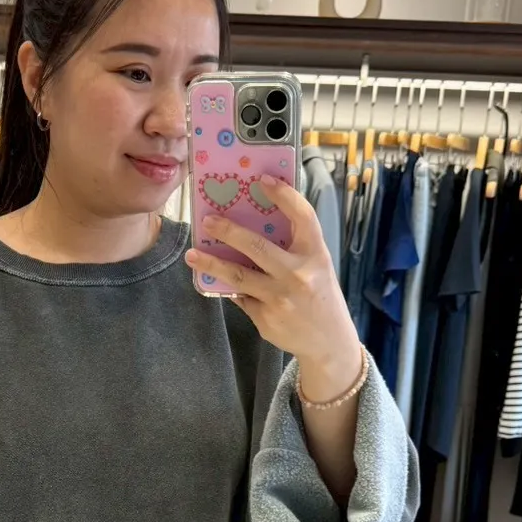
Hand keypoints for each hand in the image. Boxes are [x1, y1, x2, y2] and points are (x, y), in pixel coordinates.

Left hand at [186, 175, 362, 397]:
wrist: (329, 341)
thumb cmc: (320, 294)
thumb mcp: (317, 266)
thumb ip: (294, 247)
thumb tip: (253, 222)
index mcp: (316, 255)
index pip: (302, 216)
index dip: (283, 195)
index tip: (263, 179)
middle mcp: (299, 275)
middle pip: (256, 246)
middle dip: (228, 231)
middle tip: (208, 220)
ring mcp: (280, 298)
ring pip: (238, 276)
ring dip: (212, 264)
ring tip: (193, 255)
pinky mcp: (265, 318)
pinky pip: (240, 297)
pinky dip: (229, 287)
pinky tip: (216, 281)